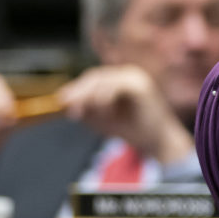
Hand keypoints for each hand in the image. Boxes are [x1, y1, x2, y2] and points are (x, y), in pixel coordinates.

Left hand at [64, 65, 194, 166]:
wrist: (156, 142)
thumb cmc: (132, 130)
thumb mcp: (102, 120)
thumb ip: (86, 110)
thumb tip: (67, 104)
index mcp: (118, 80)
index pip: (92, 79)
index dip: (76, 89)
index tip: (62, 101)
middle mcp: (126, 74)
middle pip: (96, 77)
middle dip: (79, 92)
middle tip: (67, 105)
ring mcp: (135, 78)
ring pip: (104, 80)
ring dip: (89, 96)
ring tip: (81, 112)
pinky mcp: (141, 85)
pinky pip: (117, 86)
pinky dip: (106, 96)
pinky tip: (101, 108)